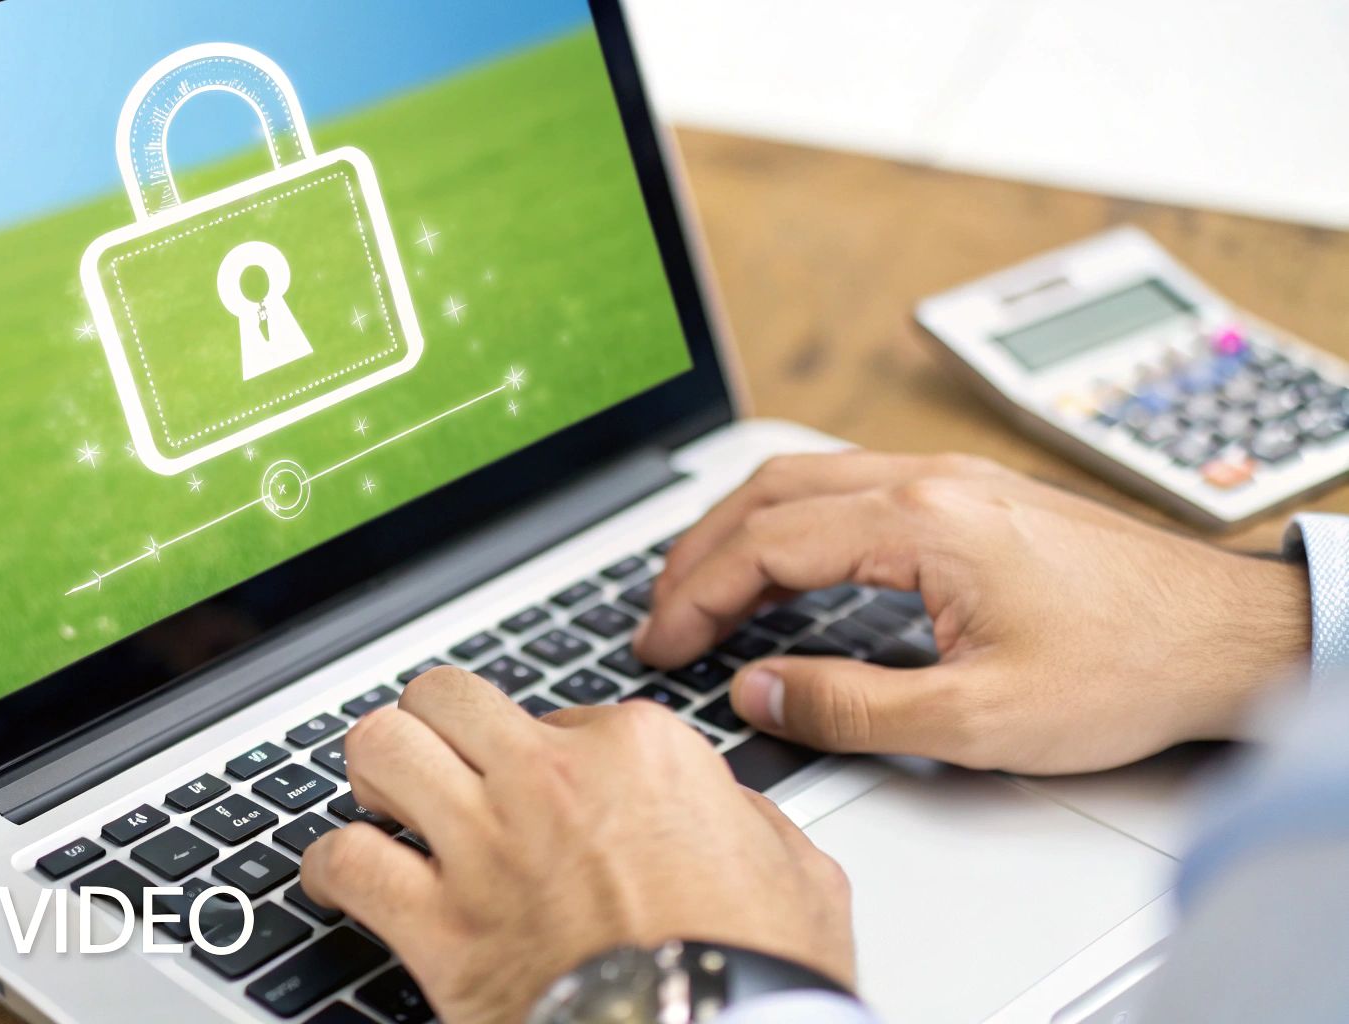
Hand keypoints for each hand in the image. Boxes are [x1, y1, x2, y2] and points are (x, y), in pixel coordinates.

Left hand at [299, 668, 852, 1023]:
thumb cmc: (759, 973)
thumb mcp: (796, 870)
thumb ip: (742, 815)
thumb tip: (718, 808)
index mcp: (638, 750)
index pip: (555, 712)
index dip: (548, 752)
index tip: (551, 793)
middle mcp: (550, 779)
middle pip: (444, 698)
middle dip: (436, 727)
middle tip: (444, 762)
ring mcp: (486, 847)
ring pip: (379, 748)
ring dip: (377, 774)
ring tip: (388, 803)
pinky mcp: (439, 927)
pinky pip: (344, 862)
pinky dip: (331, 868)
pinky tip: (343, 878)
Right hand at [635, 451, 1310, 773]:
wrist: (1231, 636)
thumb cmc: (1127, 669)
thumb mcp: (978, 720)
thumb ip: (852, 707)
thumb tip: (757, 690)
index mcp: (922, 522)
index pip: (767, 543)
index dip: (696, 595)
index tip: (659, 643)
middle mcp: (930, 480)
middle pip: (771, 491)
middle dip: (697, 553)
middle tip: (657, 617)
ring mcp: (954, 479)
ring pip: (807, 476)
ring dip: (740, 528)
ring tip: (700, 588)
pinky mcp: (974, 494)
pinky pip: (849, 485)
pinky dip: (790, 520)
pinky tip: (784, 562)